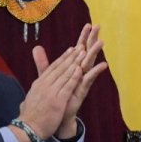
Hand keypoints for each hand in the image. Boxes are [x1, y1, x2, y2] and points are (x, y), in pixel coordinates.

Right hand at [17, 45, 82, 141]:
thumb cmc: (30, 117)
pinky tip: (80, 69)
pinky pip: (67, 87)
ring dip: (75, 62)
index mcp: (39, 84)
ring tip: (83, 53)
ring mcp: (51, 92)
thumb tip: (34, 85)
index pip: (52, 68)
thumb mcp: (31, 98)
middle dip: (71, 56)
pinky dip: (74, 77)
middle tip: (81, 46)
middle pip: (60, 67)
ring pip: (64, 74)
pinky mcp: (57, 101)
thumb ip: (35, 90)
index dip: (63, 58)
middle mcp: (44, 85)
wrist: (28, 129)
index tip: (71, 50)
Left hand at [53, 24, 108, 138]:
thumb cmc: (55, 97)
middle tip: (97, 27)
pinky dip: (95, 72)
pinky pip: (89, 80)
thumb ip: (43, 62)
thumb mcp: (47, 76)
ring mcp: (80, 81)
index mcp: (71, 69)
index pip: (78, 49)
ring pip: (89, 64)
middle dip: (91, 40)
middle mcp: (78, 73)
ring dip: (95, 53)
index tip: (88, 25)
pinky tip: (103, 65)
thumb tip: (37, 48)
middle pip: (86, 53)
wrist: (56, 116)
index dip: (82, 37)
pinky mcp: (81, 91)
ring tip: (101, 41)